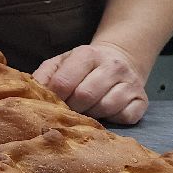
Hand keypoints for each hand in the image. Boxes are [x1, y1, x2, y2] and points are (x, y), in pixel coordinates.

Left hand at [33, 41, 148, 124]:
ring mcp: (130, 83)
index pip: (63, 82)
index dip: (54, 97)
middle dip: (72, 108)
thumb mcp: (59, 63)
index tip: (52, 102)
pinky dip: (113, 119)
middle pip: (85, 96)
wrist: (118, 60)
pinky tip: (106, 112)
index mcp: (87, 54)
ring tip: (87, 109)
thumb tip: (30, 94)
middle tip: (69, 109)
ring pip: (105, 107)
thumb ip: (43, 76)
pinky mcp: (142, 100)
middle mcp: (112, 66)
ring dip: (92, 114)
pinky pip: (125, 117)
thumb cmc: (81, 67)